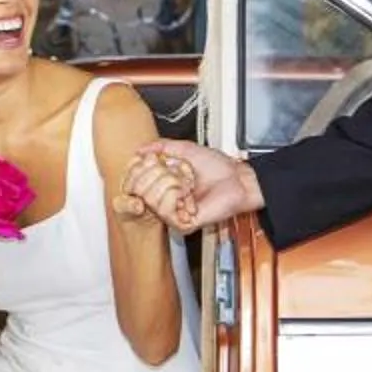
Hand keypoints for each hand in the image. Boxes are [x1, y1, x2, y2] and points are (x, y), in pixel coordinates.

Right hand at [125, 140, 261, 231]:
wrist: (238, 179)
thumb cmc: (219, 168)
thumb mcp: (186, 150)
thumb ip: (161, 147)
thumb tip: (139, 151)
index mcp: (162, 185)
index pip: (133, 183)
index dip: (136, 170)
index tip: (148, 160)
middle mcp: (164, 201)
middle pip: (138, 190)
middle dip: (154, 173)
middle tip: (173, 170)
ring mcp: (172, 214)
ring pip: (150, 199)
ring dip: (168, 183)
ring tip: (184, 183)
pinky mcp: (183, 224)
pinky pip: (165, 211)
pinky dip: (175, 196)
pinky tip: (187, 194)